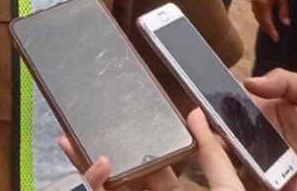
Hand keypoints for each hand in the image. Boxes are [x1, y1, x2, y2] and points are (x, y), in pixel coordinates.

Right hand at [59, 109, 243, 190]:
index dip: (135, 142)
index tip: (120, 120)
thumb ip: (210, 155)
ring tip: (71, 141)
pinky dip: (97, 184)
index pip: (152, 166)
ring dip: (86, 168)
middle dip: (98, 152)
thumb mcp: (225, 189)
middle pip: (121, 178)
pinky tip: (99, 166)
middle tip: (78, 129)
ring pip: (107, 190)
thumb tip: (194, 113)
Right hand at [250, 0, 289, 41]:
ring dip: (263, 23)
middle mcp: (256, 4)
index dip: (272, 31)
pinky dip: (260, 16)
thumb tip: (286, 23)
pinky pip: (255, 10)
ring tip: (269, 28)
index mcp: (263, 4)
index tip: (276, 38)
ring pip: (256, 16)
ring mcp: (253, 0)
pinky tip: (264, 17)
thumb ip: (283, 10)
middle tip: (274, 36)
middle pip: (260, 21)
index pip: (267, 22)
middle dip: (267, 29)